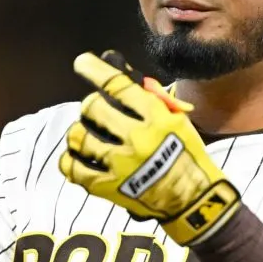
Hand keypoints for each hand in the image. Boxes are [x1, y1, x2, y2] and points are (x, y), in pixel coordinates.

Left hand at [59, 50, 239, 245]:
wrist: (192, 199)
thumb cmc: (185, 153)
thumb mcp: (175, 119)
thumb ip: (148, 97)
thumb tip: (117, 72)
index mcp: (156, 118)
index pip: (119, 86)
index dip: (96, 70)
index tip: (82, 63)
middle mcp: (136, 139)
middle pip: (93, 108)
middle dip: (92, 105)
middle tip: (97, 111)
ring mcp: (120, 165)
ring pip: (79, 136)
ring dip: (80, 131)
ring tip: (88, 135)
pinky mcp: (108, 188)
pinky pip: (73, 167)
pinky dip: (70, 158)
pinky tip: (78, 154)